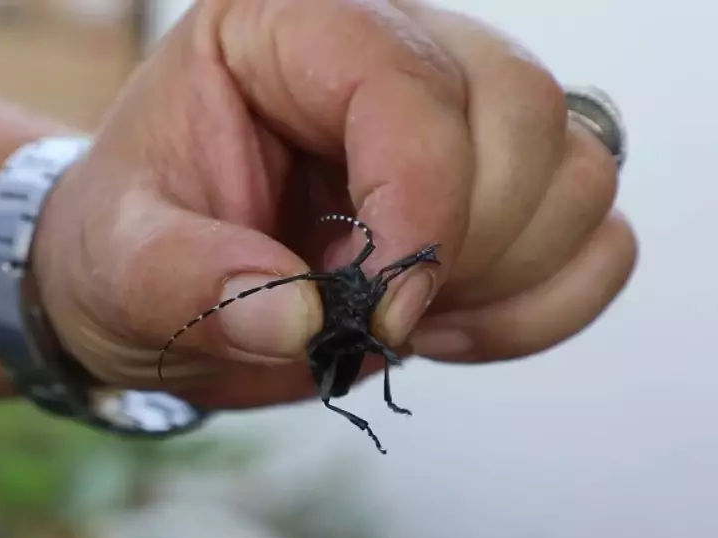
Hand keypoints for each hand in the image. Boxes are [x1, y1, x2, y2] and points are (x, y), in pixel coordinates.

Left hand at [32, 0, 635, 411]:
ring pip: (579, 171)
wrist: (154, 291)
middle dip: (462, 245)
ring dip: (504, 278)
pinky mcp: (498, 185)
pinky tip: (450, 327)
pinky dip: (542, 305)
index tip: (379, 313)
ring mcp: (459, 112)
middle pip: (522, 111)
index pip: (408, 83)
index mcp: (288, 25)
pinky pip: (597, 236)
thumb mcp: (120, 265)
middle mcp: (391, 46)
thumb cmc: (126, 252)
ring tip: (399, 318)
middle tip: (370, 314)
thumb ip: (192, 285)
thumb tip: (302, 320)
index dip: (417, 204)